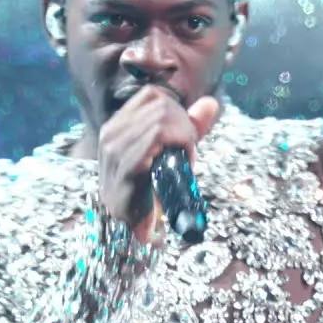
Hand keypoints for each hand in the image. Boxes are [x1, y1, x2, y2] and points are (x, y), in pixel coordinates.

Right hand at [97, 88, 219, 241]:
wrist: (126, 227)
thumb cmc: (146, 190)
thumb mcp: (169, 153)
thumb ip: (188, 127)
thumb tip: (211, 103)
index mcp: (116, 126)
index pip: (152, 95)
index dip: (176, 109)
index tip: (185, 134)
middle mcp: (111, 133)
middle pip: (161, 105)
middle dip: (185, 124)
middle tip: (189, 150)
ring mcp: (115, 149)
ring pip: (162, 118)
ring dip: (184, 136)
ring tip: (186, 158)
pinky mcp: (126, 165)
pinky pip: (158, 135)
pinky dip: (179, 144)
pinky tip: (182, 163)